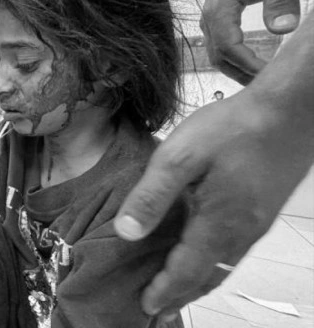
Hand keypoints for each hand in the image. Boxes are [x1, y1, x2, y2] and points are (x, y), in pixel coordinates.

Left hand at [114, 87, 313, 315]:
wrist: (290, 110)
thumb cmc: (233, 129)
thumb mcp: (180, 156)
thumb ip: (152, 195)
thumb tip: (126, 233)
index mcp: (218, 225)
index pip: (187, 271)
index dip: (164, 291)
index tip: (145, 308)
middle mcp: (241, 233)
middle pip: (208, 277)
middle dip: (181, 296)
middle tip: (157, 313)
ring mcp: (257, 223)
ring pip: (223, 266)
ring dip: (199, 283)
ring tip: (177, 292)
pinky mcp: (263, 210)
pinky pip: (234, 250)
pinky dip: (214, 265)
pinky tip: (204, 255)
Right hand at [200, 0, 300, 84]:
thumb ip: (280, 1)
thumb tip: (284, 30)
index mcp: (220, 9)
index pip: (229, 48)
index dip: (250, 66)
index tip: (271, 76)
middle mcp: (209, 19)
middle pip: (220, 59)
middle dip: (243, 75)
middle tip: (269, 89)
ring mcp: (209, 22)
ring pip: (217, 57)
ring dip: (237, 71)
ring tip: (262, 82)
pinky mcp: (214, 22)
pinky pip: (219, 49)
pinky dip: (234, 62)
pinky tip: (253, 66)